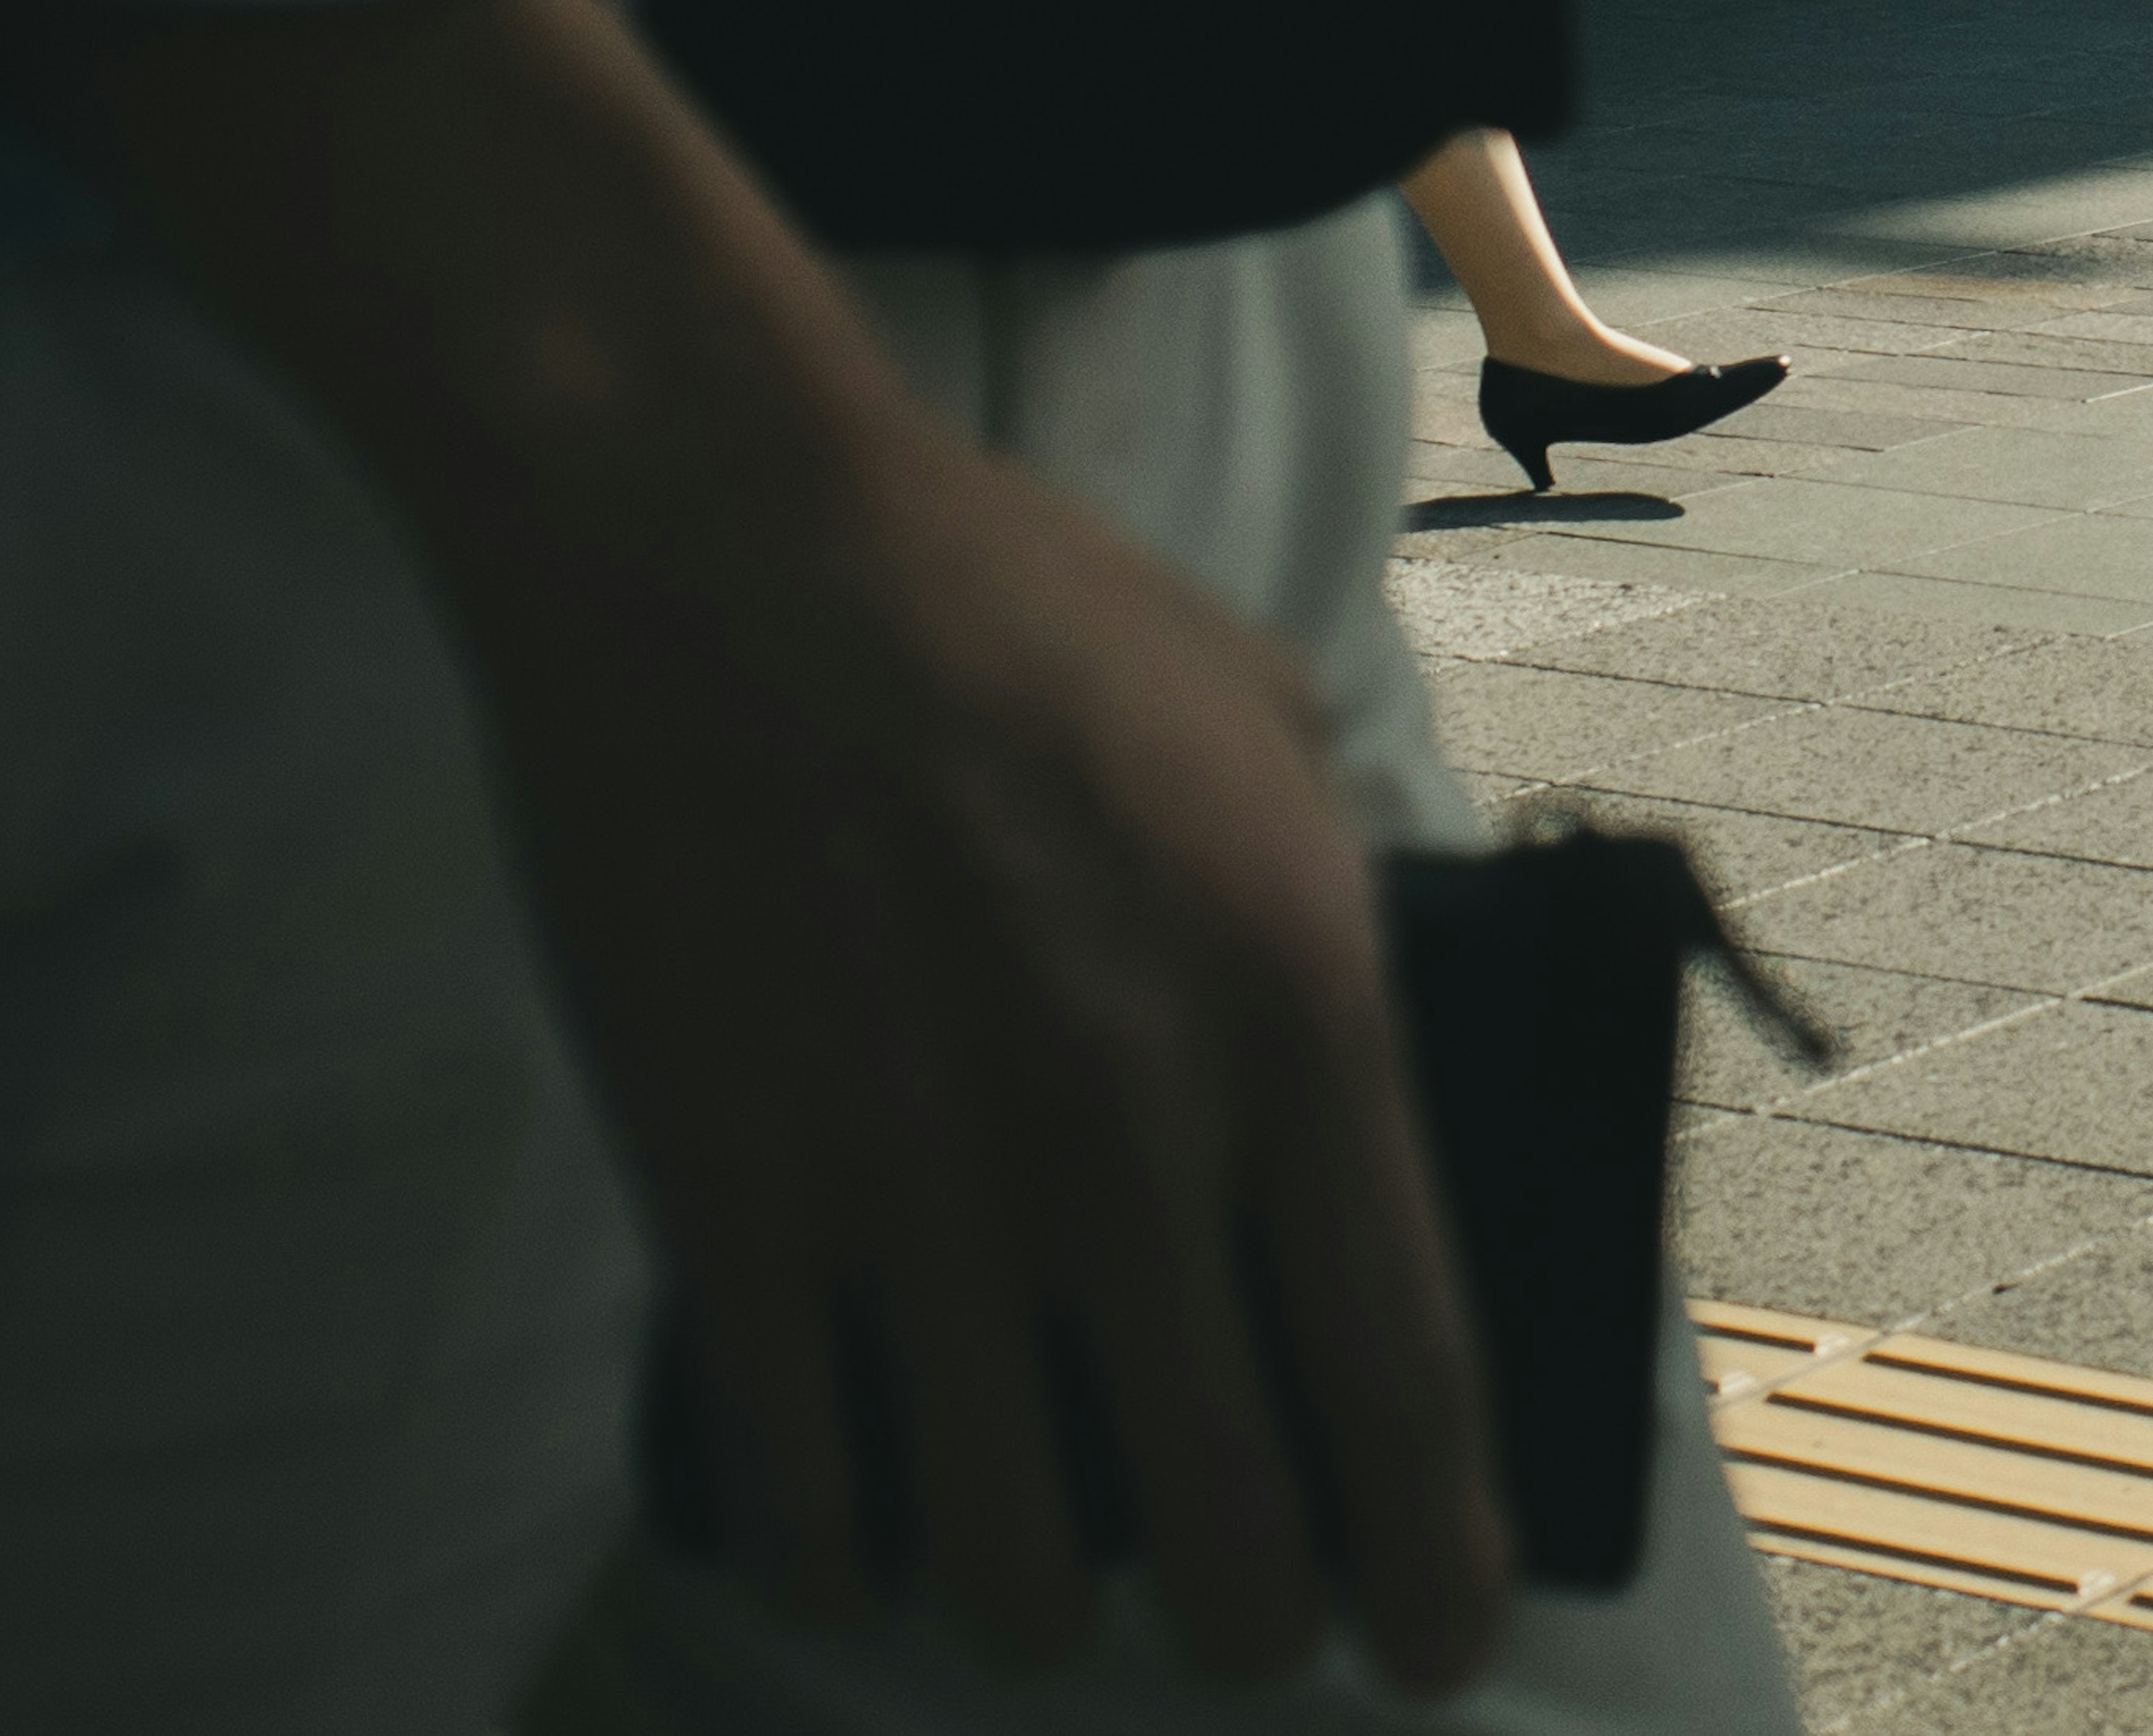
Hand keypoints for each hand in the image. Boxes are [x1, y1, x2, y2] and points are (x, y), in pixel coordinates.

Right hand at [0, 0, 1511, 1697]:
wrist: (714, 528)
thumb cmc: (998, 590)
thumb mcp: (1254, 705)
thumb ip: (1335, 896)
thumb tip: (1362, 1054)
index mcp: (1292, 1009)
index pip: (1409, 1393)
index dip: (1438, 1576)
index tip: (1430, 1646)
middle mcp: (1128, 1140)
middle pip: (1229, 1540)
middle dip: (1241, 1618)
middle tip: (1219, 1595)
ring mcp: (920, 1189)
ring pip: (1007, 1568)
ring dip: (1022, 1596)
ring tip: (1012, 1559)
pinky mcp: (735, 1197)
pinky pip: (809, 1490)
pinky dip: (837, 1544)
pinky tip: (847, 1519)